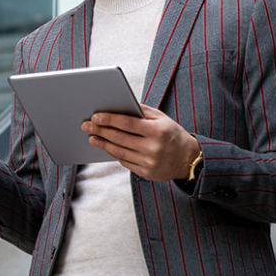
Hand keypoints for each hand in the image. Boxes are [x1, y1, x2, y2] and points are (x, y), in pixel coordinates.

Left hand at [82, 104, 200, 181]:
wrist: (189, 159)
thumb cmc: (172, 134)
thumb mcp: (161, 118)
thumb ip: (141, 110)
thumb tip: (119, 102)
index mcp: (157, 131)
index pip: (127, 123)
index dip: (109, 120)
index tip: (95, 116)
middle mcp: (153, 148)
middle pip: (119, 138)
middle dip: (100, 131)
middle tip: (86, 125)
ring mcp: (149, 162)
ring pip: (119, 152)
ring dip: (103, 144)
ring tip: (92, 137)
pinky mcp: (146, 173)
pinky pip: (124, 162)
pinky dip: (113, 154)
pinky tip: (105, 146)